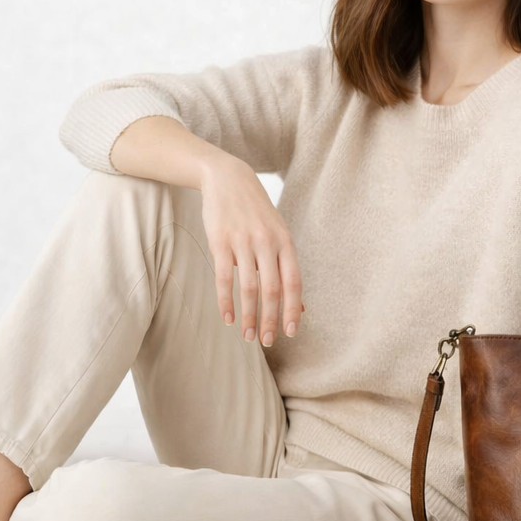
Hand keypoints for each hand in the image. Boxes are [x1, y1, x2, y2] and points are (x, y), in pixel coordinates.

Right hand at [198, 155, 303, 346]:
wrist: (228, 179)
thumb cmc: (257, 214)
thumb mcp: (278, 236)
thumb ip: (287, 270)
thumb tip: (300, 308)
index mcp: (286, 243)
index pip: (294, 283)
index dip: (292, 310)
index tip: (290, 333)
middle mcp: (267, 243)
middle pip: (273, 289)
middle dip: (271, 319)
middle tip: (268, 341)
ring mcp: (243, 242)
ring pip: (249, 288)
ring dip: (249, 316)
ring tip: (248, 336)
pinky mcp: (220, 242)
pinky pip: (225, 278)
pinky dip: (226, 302)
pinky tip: (228, 318)